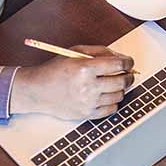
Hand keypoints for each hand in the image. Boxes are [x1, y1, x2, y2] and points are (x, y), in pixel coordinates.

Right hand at [10, 46, 133, 119]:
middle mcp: (88, 86)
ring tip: (113, 84)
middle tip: (127, 74)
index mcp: (85, 68)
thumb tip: (120, 57)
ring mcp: (88, 102)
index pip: (118, 64)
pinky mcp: (86, 114)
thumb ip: (100, 51)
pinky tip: (106, 96)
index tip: (128, 62)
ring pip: (118, 96)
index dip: (128, 62)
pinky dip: (113, 102)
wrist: (37, 91)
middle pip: (122, 81)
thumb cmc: (56, 70)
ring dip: (120, 89)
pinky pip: (111, 110)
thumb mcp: (76, 52)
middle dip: (128, 76)